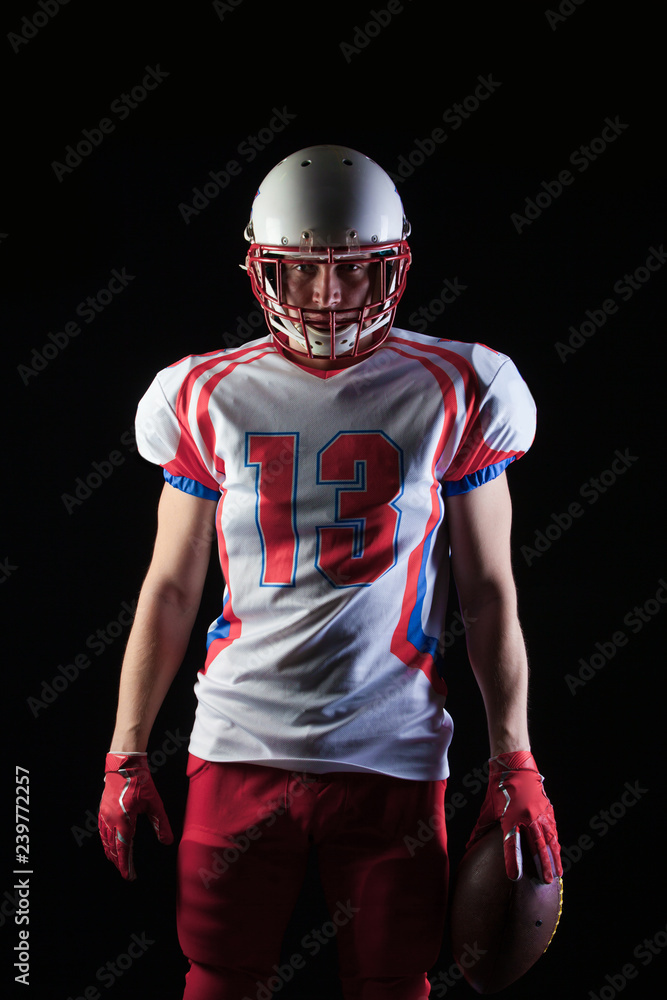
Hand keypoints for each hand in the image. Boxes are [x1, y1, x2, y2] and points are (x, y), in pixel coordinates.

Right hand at [98, 752, 173, 879]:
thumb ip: (161, 824)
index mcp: (124, 820)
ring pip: (105, 840)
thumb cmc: (140, 782)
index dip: (126, 864)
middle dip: (118, 861)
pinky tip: (108, 844)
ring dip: (111, 853)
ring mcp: (104, 814)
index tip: (129, 876)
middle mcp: (111, 820)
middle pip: (112, 847)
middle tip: (125, 872)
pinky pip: (102, 830)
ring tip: (116, 862)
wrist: (124, 765)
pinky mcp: (102, 809)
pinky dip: (105, 841)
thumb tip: (167, 841)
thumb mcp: (154, 803)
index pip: (124, 848)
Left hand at [467, 749, 561, 883]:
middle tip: (547, 882)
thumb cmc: (499, 789)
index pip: (512, 844)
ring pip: (550, 840)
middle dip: (543, 865)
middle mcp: (528, 817)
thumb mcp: (488, 810)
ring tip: (557, 873)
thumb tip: (470, 845)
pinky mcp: (547, 809)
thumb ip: (481, 829)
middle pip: (538, 846)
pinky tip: (558, 853)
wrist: (515, 766)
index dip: (513, 861)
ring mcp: (540, 813)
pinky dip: (556, 843)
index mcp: (511, 817)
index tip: (515, 878)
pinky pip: (553, 830)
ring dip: (554, 857)